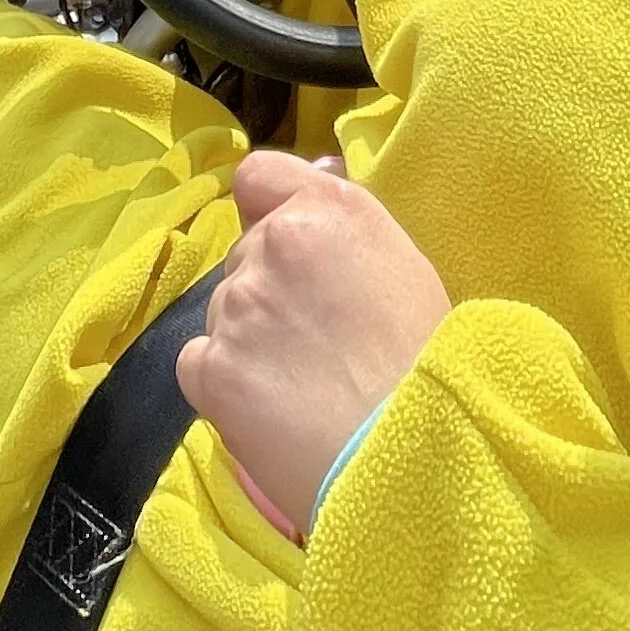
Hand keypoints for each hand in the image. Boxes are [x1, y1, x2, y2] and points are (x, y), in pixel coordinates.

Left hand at [179, 152, 450, 539]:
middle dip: (270, 288)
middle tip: (316, 342)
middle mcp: (274, 243)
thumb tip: (309, 201)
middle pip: (246, 255)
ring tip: (302, 387)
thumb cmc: (430, 364)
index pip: (259, 176)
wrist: (416, 454)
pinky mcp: (209, 368)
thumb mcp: (405, 268)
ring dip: (249, 337)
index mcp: (329, 209)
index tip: (291, 249)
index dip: (269, 209)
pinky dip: (222, 382)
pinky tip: (270, 409)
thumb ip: (346, 230)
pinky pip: (199, 361)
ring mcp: (235, 306)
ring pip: (224, 310)